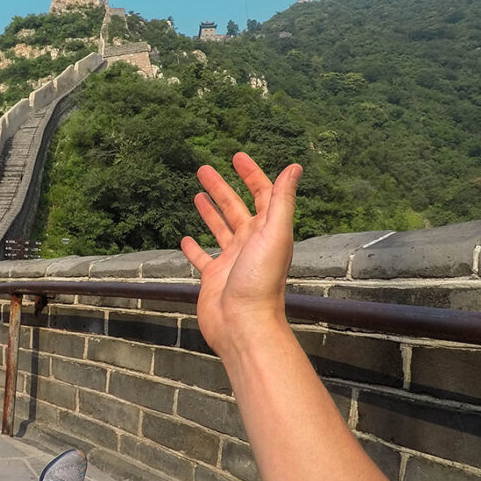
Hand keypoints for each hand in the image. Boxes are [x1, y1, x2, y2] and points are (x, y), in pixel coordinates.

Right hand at [179, 153, 300, 360]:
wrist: (242, 324)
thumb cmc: (260, 281)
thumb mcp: (275, 234)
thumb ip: (282, 200)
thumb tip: (295, 167)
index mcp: (267, 231)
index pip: (261, 194)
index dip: (251, 174)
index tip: (236, 156)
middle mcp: (250, 243)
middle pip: (235, 208)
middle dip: (221, 187)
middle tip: (203, 169)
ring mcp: (231, 260)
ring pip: (219, 229)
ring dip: (210, 211)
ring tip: (196, 194)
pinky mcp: (214, 277)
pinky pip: (202, 258)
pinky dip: (194, 248)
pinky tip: (185, 239)